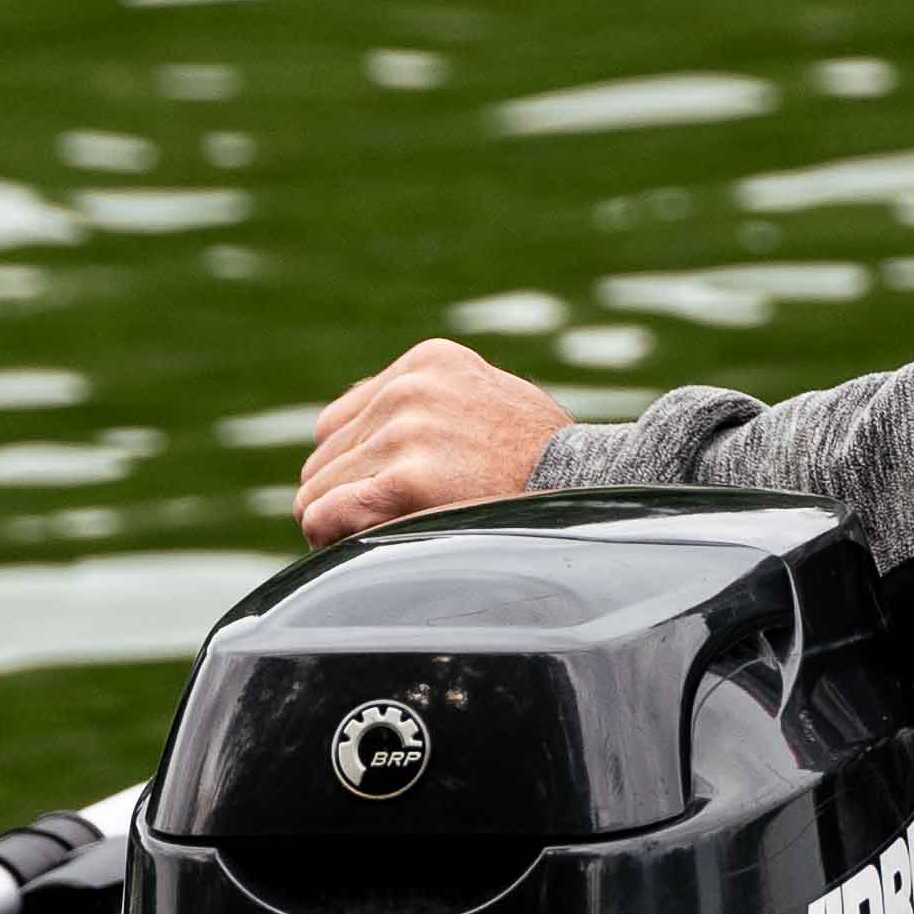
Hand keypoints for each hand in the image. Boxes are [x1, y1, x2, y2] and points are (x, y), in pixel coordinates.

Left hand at [289, 339, 567, 541]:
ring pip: (318, 490)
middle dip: (346, 499)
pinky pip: (325, 516)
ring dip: (342, 525)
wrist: (595, 491)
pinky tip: (363, 551)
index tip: (381, 502)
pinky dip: (332, 539)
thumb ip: (434, 412)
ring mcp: (406, 431)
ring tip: (387, 542)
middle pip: (325, 458)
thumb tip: (373, 449)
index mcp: (429, 362)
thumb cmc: (549, 467)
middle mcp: (410, 388)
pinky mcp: (404, 480)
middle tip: (385, 533)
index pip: (341, 422)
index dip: (354, 470)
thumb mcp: (492, 406)